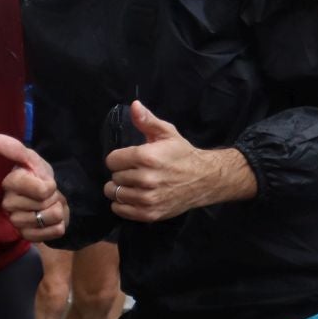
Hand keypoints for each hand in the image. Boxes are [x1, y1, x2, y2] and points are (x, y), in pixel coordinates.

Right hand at [0, 133, 67, 240]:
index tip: (46, 182)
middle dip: (53, 199)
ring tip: (49, 207)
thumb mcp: (33, 160)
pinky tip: (50, 221)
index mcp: (10, 183)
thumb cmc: (39, 176)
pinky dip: (57, 226)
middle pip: (45, 204)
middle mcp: (8, 203)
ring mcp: (16, 221)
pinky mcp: (26, 236)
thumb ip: (17, 150)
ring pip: (49, 218)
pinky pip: (52, 233)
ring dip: (56, 212)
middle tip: (47, 195)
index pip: (41, 191)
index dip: (50, 187)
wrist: (50, 196)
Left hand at [103, 101, 255, 221]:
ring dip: (120, 189)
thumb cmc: (183, 155)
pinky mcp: (149, 213)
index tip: (129, 159)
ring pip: (114, 193)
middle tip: (135, 171)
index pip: (112, 160)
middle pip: (114, 177)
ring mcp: (147, 198)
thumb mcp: (167, 133)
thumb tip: (134, 105)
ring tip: (133, 184)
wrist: (205, 179)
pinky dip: (122, 204)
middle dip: (122, 173)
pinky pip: (120, 210)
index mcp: (147, 157)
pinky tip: (133, 196)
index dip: (119, 158)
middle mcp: (146, 179)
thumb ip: (147, 121)